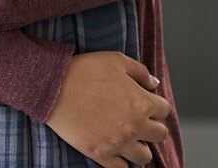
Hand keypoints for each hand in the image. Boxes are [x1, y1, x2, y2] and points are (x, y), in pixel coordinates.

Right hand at [45, 51, 170, 166]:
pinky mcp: (101, 154)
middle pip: (160, 135)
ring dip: (139, 146)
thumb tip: (154, 84)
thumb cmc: (84, 70)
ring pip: (144, 156)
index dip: (155, 104)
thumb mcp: (115, 60)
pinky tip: (115, 148)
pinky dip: (122, 160)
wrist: (53, 87)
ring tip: (127, 137)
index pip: (164, 110)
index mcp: (141, 103)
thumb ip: (140, 71)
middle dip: (151, 126)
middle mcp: (135, 126)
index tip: (144, 101)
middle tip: (137, 119)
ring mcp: (118, 143)